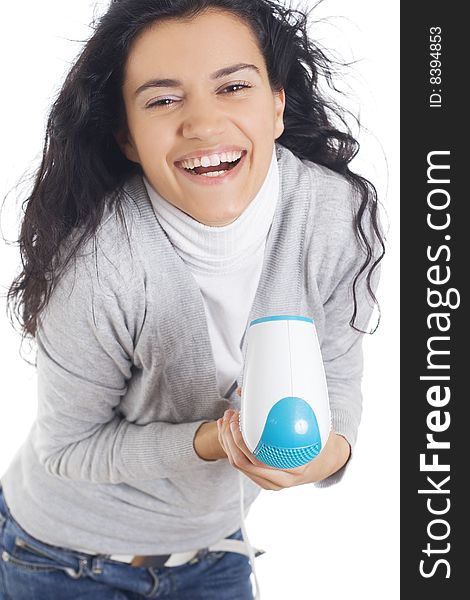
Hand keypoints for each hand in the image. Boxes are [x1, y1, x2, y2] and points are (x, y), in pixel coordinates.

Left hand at [217, 388, 350, 489]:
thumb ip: (296, 411)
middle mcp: (280, 480)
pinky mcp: (262, 479)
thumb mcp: (314, 427)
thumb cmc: (320, 442)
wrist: (325, 463)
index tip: (239, 419)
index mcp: (295, 468)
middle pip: (242, 462)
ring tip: (227, 420)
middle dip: (229, 437)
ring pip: (238, 464)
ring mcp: (270, 483)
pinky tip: (228, 431)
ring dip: (227, 441)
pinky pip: (240, 465)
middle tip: (230, 416)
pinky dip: (230, 447)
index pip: (258, 459)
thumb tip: (271, 391)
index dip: (243, 439)